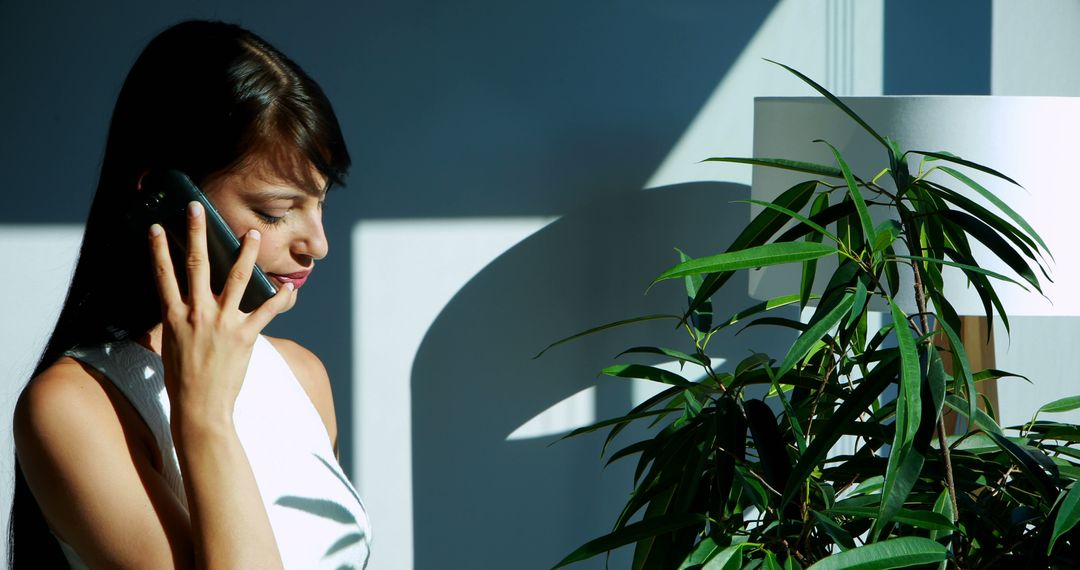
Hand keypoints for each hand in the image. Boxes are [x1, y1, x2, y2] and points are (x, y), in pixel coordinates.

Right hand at [148, 201, 295, 424]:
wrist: (200, 408)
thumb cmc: (183, 380)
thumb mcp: (169, 347)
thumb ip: (173, 324)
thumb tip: (170, 314)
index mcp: (174, 316)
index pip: (163, 276)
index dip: (158, 249)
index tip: (156, 227)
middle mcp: (196, 314)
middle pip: (196, 265)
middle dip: (197, 234)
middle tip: (199, 209)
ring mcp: (222, 323)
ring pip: (236, 279)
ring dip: (246, 254)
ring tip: (254, 233)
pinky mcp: (245, 335)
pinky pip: (267, 311)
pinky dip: (280, 298)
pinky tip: (290, 286)